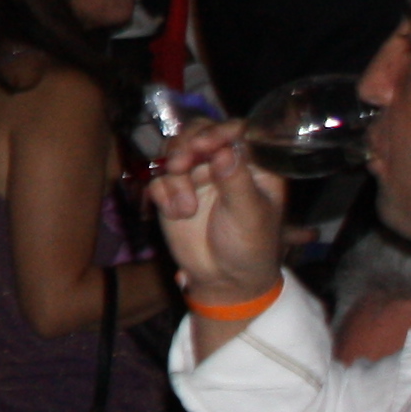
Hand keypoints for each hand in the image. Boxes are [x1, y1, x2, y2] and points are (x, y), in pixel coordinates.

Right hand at [147, 124, 288, 310]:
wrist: (224, 280)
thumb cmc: (250, 247)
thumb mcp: (249, 214)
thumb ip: (236, 180)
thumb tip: (223, 149)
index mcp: (252, 165)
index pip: (236, 132)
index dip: (219, 131)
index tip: (206, 144)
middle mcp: (223, 163)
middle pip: (198, 133)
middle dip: (187, 146)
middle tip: (181, 164)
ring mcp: (197, 177)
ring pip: (174, 152)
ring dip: (174, 172)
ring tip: (184, 204)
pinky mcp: (172, 192)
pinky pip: (158, 179)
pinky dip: (164, 194)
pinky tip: (178, 214)